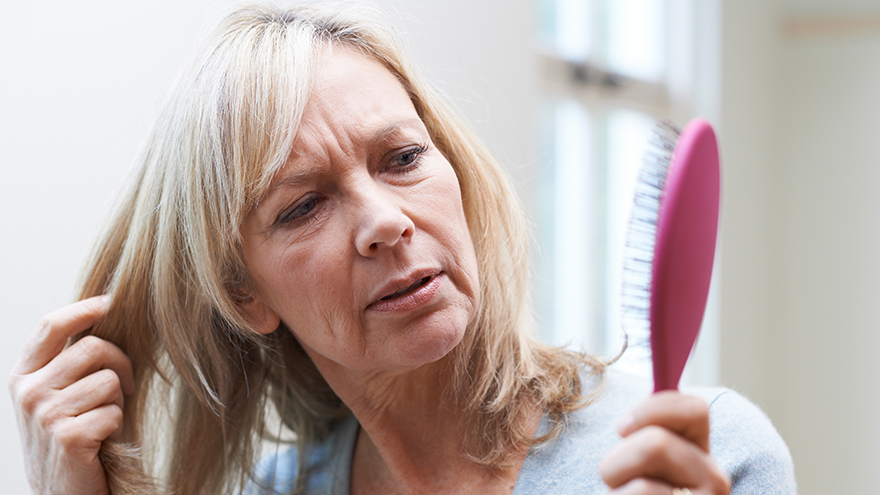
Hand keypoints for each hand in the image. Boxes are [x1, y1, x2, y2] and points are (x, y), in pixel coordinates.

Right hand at [8, 296, 133, 494]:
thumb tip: (103, 312)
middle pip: (91, 347)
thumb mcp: (55, 395)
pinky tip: (101, 440)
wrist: (60, 494)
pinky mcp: (68, 437)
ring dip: (117, 400)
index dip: (83, 309)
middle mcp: (28, 392)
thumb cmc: (67, 437)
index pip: (50, 325)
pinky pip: (114, 412)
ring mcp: (45, 415)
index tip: (109, 302)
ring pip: (107, 380)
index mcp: (23, 375)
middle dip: (120, 362)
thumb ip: (68, 362)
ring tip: (103, 419)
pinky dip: (117, 425)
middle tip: (124, 386)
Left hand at [599, 391, 731, 494]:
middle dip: (618, 460)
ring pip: (642, 487)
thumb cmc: (634, 494)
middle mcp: (714, 481)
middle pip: (656, 443)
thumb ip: (645, 429)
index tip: (622, 428)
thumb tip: (650, 379)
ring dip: (616, 493)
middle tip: (615, 480)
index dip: (651, 410)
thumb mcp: (640, 460)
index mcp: (701, 452)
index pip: (694, 408)